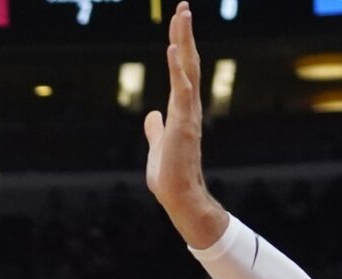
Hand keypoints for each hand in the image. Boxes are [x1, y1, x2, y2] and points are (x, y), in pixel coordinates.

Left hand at [144, 3, 228, 247]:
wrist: (178, 197)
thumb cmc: (170, 175)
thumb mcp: (157, 145)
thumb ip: (156, 128)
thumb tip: (152, 116)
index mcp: (181, 108)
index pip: (182, 71)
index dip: (180, 46)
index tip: (178, 23)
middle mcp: (188, 106)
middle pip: (189, 62)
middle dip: (185, 34)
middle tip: (183, 7)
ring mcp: (188, 113)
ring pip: (188, 69)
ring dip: (184, 41)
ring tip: (182, 15)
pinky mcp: (183, 122)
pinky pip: (181, 89)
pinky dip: (177, 68)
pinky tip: (172, 48)